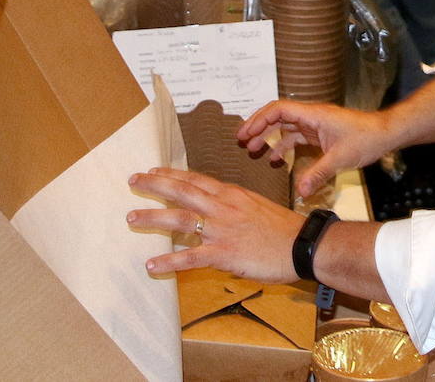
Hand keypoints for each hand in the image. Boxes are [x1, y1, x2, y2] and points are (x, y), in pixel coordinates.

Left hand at [128, 168, 303, 281]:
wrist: (303, 244)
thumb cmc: (284, 228)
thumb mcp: (256, 206)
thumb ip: (233, 206)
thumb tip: (216, 210)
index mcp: (231, 194)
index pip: (195, 179)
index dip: (172, 174)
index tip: (153, 169)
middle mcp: (222, 207)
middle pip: (181, 191)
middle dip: (154, 185)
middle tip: (133, 180)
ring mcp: (221, 230)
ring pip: (179, 219)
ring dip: (153, 218)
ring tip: (131, 218)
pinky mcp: (224, 253)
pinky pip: (190, 258)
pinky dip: (169, 261)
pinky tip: (152, 265)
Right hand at [239, 101, 395, 198]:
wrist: (384, 134)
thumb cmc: (366, 137)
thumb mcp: (340, 158)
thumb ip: (318, 173)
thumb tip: (300, 191)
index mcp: (313, 115)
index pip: (278, 110)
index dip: (259, 120)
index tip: (245, 132)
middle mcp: (311, 117)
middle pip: (277, 117)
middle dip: (257, 127)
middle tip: (241, 140)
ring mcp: (315, 125)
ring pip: (285, 127)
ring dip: (268, 137)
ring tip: (253, 150)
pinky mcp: (320, 134)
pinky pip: (296, 137)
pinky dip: (284, 146)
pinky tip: (277, 160)